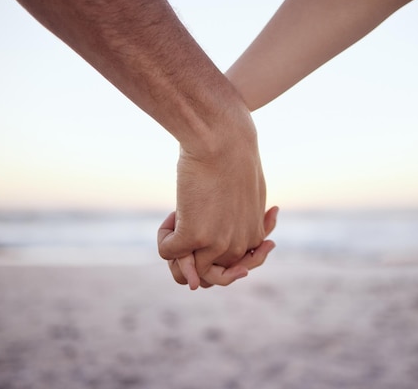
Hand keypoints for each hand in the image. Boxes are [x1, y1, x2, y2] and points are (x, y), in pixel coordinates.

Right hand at [157, 123, 270, 280]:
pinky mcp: (194, 237)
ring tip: (180, 218)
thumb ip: (238, 215)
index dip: (213, 251)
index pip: (232, 270)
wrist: (223, 138)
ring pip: (184, 274)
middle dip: (191, 257)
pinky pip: (167, 253)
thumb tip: (227, 234)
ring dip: (176, 249)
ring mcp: (217, 245)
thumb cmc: (233, 156)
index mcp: (254, 236)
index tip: (212, 220)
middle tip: (187, 226)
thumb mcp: (245, 190)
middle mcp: (238, 247)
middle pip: (206, 278)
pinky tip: (173, 211)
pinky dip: (163, 236)